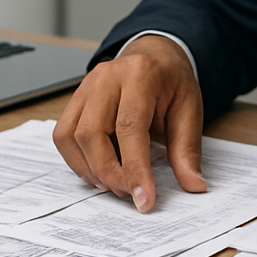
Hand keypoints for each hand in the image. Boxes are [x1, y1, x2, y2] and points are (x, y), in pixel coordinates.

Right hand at [52, 35, 205, 212]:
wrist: (155, 57)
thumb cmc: (171, 83)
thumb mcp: (189, 111)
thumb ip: (187, 149)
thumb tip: (193, 185)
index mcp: (140, 75)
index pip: (130, 127)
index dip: (135, 168)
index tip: (143, 199)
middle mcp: (106, 77)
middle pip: (92, 134)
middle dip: (110, 173)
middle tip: (130, 193)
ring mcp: (86, 87)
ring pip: (71, 137)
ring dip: (90, 169)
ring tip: (116, 182)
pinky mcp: (74, 99)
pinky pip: (63, 135)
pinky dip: (78, 160)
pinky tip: (99, 168)